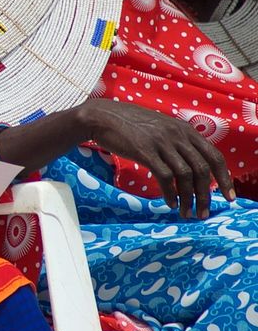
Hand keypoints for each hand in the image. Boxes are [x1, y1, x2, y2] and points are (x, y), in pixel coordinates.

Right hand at [76, 99, 235, 217]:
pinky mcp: (145, 151)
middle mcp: (177, 135)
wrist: (102, 117)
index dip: (225, 178)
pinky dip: (171, 193)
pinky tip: (170, 203)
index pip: (214, 156)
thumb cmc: (130, 125)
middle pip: (202, 169)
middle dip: (206, 195)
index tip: (228, 197)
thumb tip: (192, 166)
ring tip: (186, 213)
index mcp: (185, 129)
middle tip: (204, 213)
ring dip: (188, 198)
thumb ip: (178, 142)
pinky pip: (165, 177)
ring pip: (185, 175)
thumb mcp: (161, 127)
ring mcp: (161, 142)